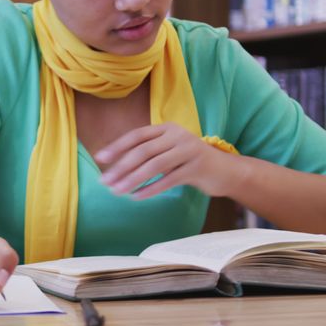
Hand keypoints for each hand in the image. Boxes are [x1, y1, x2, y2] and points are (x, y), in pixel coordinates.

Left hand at [95, 123, 239, 199]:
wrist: (225, 171)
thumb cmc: (189, 162)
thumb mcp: (169, 152)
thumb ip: (148, 153)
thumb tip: (115, 167)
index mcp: (167, 128)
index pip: (137, 135)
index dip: (118, 146)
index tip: (100, 159)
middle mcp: (178, 136)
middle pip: (144, 151)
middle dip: (122, 167)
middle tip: (105, 181)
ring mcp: (189, 150)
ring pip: (155, 165)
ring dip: (133, 179)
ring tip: (118, 191)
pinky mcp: (197, 167)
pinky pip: (169, 180)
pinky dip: (151, 189)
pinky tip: (137, 197)